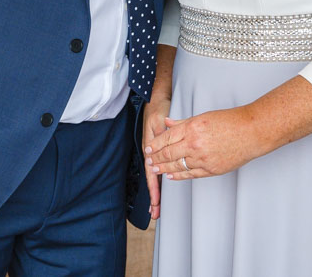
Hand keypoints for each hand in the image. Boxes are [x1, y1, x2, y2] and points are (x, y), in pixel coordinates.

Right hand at [141, 96, 171, 218]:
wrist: (156, 99)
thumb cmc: (157, 109)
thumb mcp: (158, 122)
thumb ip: (159, 137)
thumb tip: (156, 151)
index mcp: (150, 148)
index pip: (152, 173)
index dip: (154, 189)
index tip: (155, 203)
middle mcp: (151, 152)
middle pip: (153, 178)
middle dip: (154, 196)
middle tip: (155, 213)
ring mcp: (155, 152)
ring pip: (156, 175)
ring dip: (156, 190)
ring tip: (156, 207)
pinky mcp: (159, 148)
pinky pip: (159, 167)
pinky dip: (159, 179)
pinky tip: (160, 188)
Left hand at [145, 106, 267, 180]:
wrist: (251, 132)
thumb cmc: (230, 121)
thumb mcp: (203, 117)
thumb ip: (183, 122)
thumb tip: (167, 123)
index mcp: (192, 128)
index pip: (166, 138)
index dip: (154, 145)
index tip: (147, 148)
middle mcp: (195, 144)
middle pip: (168, 154)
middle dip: (155, 158)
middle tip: (148, 161)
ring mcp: (203, 158)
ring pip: (177, 166)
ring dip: (164, 168)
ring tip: (155, 169)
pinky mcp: (211, 169)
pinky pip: (190, 174)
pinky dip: (178, 176)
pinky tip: (171, 175)